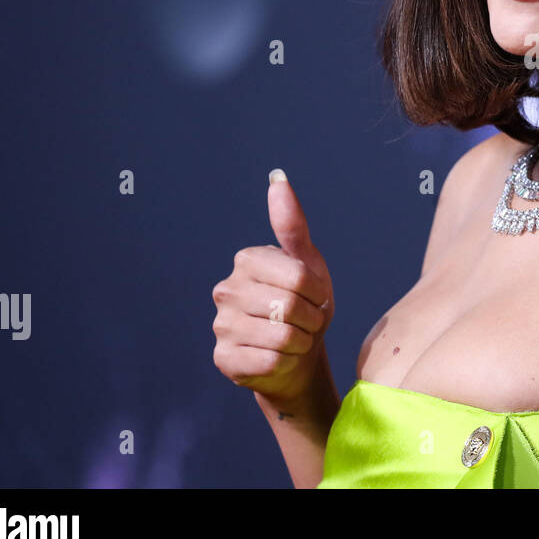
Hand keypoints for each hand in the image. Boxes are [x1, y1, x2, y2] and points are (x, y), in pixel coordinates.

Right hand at [212, 169, 334, 407]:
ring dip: (300, 341)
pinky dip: (285, 361)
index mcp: (247, 260)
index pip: (299, 277)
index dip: (318, 293)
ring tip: (295, 338)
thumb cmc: (304, 305)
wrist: (298, 356)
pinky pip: (269, 361)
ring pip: (282, 336)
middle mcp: (226, 290)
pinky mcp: (223, 359)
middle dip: (311, 318)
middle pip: (290, 305)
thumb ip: (292, 224)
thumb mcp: (307, 262)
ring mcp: (221, 325)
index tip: (315, 297)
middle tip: (306, 321)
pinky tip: (279, 357)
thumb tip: (277, 177)